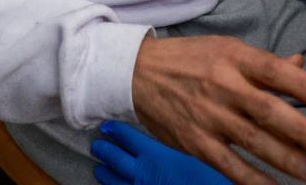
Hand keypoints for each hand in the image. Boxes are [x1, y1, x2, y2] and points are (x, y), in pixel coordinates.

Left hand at [92, 121, 231, 184]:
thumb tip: (175, 134)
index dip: (117, 132)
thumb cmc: (209, 178)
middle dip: (105, 151)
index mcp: (155, 156)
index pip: (129, 138)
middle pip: (117, 160)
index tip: (108, 126)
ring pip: (115, 182)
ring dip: (106, 174)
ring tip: (99, 169)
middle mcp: (142, 174)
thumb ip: (181, 143)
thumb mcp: (197, 153)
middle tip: (96, 145)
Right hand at [131, 35, 305, 184]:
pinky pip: (228, 164)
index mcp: (235, 58)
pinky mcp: (195, 142)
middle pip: (266, 110)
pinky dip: (251, 179)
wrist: (136, 73)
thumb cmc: (190, 59)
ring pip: (251, 140)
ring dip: (285, 159)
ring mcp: (209, 116)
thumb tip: (301, 64)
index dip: (301, 84)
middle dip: (300, 130)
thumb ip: (265, 64)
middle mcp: (223, 86)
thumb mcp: (227, 50)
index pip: (273, 70)